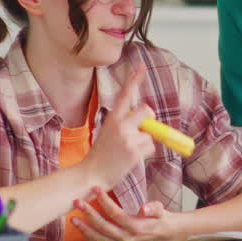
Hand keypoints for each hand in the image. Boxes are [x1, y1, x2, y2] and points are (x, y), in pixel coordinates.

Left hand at [69, 186, 184, 240]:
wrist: (165, 235)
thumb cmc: (161, 219)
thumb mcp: (162, 211)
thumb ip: (154, 208)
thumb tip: (145, 208)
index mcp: (136, 227)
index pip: (116, 214)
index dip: (105, 202)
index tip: (96, 189)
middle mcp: (126, 238)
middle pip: (103, 227)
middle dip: (89, 214)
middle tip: (77, 202)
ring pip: (99, 238)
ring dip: (85, 228)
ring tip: (73, 217)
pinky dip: (89, 236)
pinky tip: (81, 227)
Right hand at [80, 66, 154, 185]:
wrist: (91, 174)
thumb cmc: (101, 154)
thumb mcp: (109, 133)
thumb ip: (125, 124)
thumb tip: (146, 120)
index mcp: (112, 118)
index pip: (125, 95)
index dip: (134, 80)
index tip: (141, 66)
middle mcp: (120, 125)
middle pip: (147, 111)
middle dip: (150, 119)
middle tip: (142, 130)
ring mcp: (127, 138)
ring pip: (150, 133)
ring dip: (145, 142)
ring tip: (129, 151)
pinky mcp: (134, 152)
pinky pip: (150, 147)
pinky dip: (145, 153)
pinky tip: (130, 159)